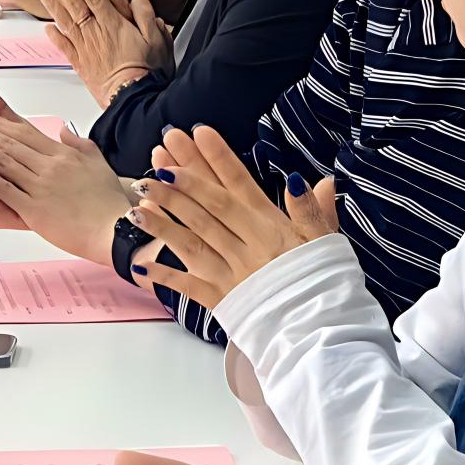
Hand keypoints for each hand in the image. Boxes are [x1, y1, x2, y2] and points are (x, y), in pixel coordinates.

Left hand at [0, 81, 129, 264]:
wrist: (116, 230)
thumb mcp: (98, 162)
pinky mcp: (36, 209)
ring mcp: (42, 187)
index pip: (25, 131)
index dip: (1, 124)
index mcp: (63, 154)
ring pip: (5, 162)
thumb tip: (64, 130)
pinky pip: (6, 191)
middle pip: (11, 143)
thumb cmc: (108, 202)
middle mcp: (51, 166)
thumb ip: (78, 143)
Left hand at [42, 0, 164, 105]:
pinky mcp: (81, 65)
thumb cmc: (147, 72)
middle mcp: (96, 34)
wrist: (133, 100)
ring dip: (53, 5)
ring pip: (65, 22)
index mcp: (114, 25)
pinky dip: (55, 36)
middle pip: (75, 4)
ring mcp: (86, 49)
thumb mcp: (157, 38)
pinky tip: (48, 28)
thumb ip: (146, 15)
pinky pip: (64, 47)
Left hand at [126, 126, 339, 308]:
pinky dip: (165, 278)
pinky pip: (189, 288)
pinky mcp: (222, 301)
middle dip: (181, 182)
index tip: (198, 134)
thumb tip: (311, 180)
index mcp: (271, 229)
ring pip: (192, 242)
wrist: (320, 330)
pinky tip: (140, 266)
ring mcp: (231, 274)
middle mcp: (247, 247)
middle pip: (208, 209)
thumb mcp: (325, 242)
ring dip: (163, 220)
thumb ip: (313, 210)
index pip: (240, 186)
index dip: (218, 159)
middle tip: (156, 157)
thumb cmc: (323, 283)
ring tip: (139, 199)